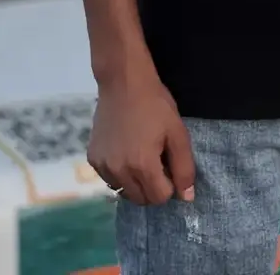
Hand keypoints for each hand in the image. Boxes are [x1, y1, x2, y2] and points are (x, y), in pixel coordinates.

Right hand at [87, 68, 195, 205]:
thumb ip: (184, 168)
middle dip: (153, 187)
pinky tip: (124, 151)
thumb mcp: (177, 132)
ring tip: (139, 155)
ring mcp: (102, 166)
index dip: (169, 185)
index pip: (159, 198)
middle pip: (141, 199)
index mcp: (142, 165)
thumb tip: (187, 198)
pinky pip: (109, 179)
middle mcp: (119, 171)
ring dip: (135, 182)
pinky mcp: (92, 158)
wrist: (123, 82)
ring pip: (124, 191)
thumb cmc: (155, 104)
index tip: (168, 164)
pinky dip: (119, 173)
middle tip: (156, 160)